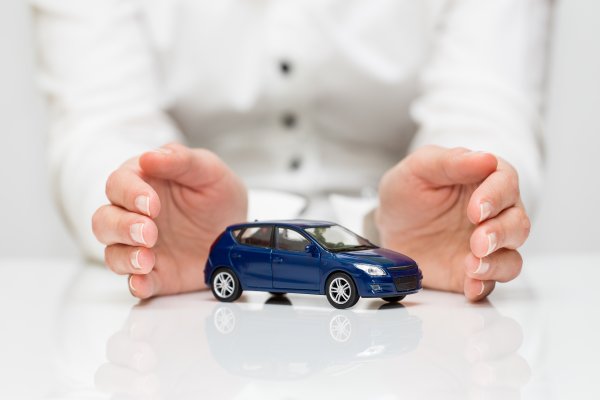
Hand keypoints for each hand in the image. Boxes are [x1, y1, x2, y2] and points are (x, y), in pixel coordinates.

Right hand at [92, 143, 246, 298]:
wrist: (237, 234)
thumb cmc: (218, 197)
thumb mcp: (210, 171)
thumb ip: (182, 160)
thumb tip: (149, 157)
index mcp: (144, 184)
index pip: (119, 184)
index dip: (129, 194)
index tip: (151, 204)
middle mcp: (135, 216)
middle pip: (105, 219)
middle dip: (122, 227)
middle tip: (149, 232)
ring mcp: (141, 247)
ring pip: (112, 252)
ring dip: (125, 256)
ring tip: (147, 259)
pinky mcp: (154, 274)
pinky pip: (135, 282)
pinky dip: (136, 284)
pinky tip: (143, 282)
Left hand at [376, 145, 529, 299]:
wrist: (389, 226)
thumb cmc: (408, 192)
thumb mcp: (419, 168)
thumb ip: (450, 162)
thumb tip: (486, 159)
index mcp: (483, 181)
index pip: (506, 183)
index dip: (496, 196)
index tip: (476, 209)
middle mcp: (493, 215)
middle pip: (518, 223)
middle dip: (501, 233)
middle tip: (478, 241)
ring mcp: (486, 246)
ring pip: (512, 256)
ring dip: (497, 263)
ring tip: (473, 264)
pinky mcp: (473, 271)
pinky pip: (491, 282)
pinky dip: (484, 285)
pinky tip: (470, 284)